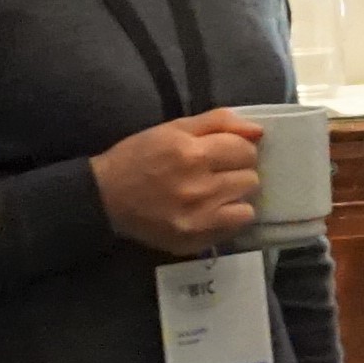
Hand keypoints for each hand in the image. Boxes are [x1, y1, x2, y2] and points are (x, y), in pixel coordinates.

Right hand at [91, 110, 262, 256]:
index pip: (245, 151)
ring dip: (234, 197)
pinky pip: (234, 228)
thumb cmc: (139, 157)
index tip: (224, 153)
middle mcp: (199, 187)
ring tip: (213, 193)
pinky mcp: (194, 240)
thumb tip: (258, 131)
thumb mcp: (173, 128)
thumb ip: (218, 123)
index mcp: (192, 154)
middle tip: (216, 173)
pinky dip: (226, 218)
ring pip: (247, 206)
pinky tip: (208, 211)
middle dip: (237, 173)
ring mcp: (198, 218)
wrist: (104, 196)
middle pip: (250, 178)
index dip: (238, 150)